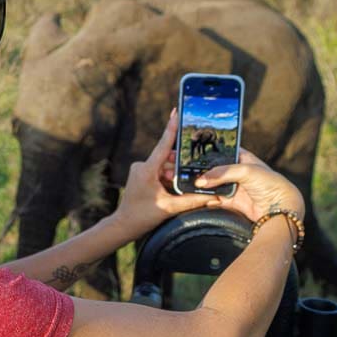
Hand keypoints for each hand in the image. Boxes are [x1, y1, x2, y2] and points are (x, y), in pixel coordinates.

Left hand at [111, 107, 217, 238]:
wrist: (122, 225)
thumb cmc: (142, 217)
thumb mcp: (170, 208)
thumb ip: (192, 201)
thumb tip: (214, 197)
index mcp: (147, 169)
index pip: (163, 145)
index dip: (172, 127)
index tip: (176, 111)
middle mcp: (142, 166)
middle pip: (168, 160)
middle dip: (180, 168)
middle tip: (194, 175)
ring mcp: (140, 170)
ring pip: (165, 168)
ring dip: (175, 177)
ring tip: (180, 190)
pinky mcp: (141, 176)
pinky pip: (160, 173)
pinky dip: (169, 180)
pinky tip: (174, 190)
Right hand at [194, 147, 305, 223]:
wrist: (280, 209)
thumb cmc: (270, 183)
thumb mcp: (245, 171)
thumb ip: (221, 173)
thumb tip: (200, 180)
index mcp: (242, 158)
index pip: (222, 152)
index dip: (209, 151)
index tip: (193, 152)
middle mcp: (237, 172)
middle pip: (214, 170)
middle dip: (202, 171)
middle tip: (187, 171)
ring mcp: (234, 187)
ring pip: (212, 185)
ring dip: (203, 186)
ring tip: (189, 184)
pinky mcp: (232, 202)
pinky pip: (214, 199)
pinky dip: (206, 199)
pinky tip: (197, 196)